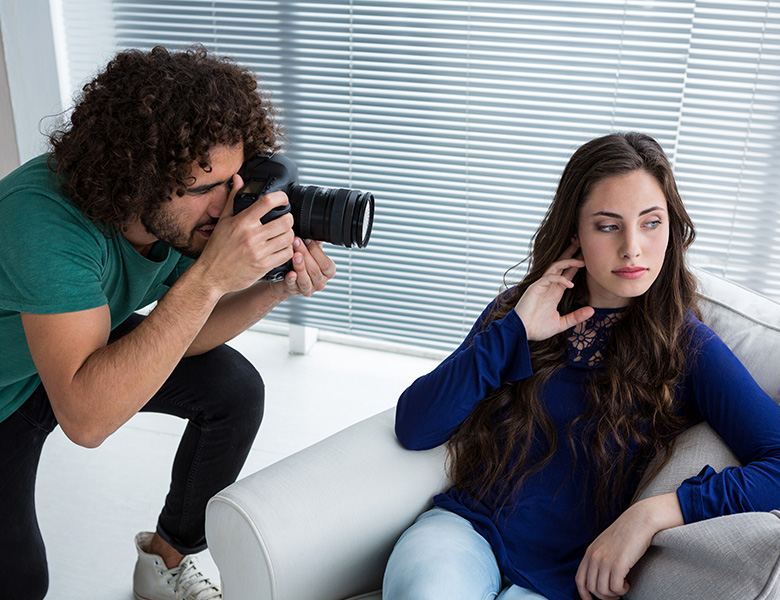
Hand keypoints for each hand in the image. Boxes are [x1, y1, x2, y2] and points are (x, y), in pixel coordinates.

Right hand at [198, 173, 295, 294]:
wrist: (211, 275)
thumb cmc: (216, 249)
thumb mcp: (223, 221)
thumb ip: (233, 199)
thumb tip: (238, 179)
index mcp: (242, 222)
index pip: (267, 202)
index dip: (281, 197)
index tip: (283, 199)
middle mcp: (252, 236)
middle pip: (285, 221)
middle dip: (289, 218)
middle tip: (286, 219)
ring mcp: (259, 252)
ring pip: (289, 238)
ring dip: (290, 235)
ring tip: (283, 234)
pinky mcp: (264, 266)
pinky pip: (286, 254)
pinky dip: (288, 250)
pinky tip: (281, 248)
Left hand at [272, 238, 335, 297]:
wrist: (286, 279)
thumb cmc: (302, 263)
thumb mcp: (312, 254)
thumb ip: (316, 245)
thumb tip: (316, 232)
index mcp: (328, 272)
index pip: (326, 264)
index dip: (316, 251)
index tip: (307, 239)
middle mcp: (320, 282)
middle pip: (315, 270)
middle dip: (305, 254)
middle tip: (296, 242)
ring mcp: (308, 289)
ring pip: (305, 279)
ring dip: (300, 266)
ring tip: (294, 254)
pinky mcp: (294, 291)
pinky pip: (293, 285)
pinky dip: (291, 279)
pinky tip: (290, 273)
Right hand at [513, 241, 593, 340]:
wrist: (522, 332)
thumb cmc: (537, 328)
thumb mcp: (561, 323)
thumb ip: (576, 317)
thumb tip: (592, 311)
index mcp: (554, 292)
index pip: (567, 274)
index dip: (576, 265)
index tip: (587, 258)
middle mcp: (549, 286)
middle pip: (561, 265)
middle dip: (571, 254)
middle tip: (580, 243)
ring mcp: (542, 285)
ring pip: (555, 267)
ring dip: (568, 261)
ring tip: (581, 260)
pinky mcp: (535, 287)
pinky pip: (549, 278)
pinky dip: (560, 279)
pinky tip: (570, 284)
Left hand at [575, 493, 683, 599]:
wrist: (640, 520)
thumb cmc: (627, 533)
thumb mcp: (606, 544)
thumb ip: (600, 557)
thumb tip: (601, 578)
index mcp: (590, 552)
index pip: (580, 579)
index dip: (584, 594)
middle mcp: (594, 556)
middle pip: (592, 588)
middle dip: (604, 597)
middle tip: (616, 594)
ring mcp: (605, 560)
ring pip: (603, 591)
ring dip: (614, 594)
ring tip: (623, 587)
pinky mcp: (618, 564)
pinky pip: (615, 588)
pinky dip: (622, 590)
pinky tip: (628, 583)